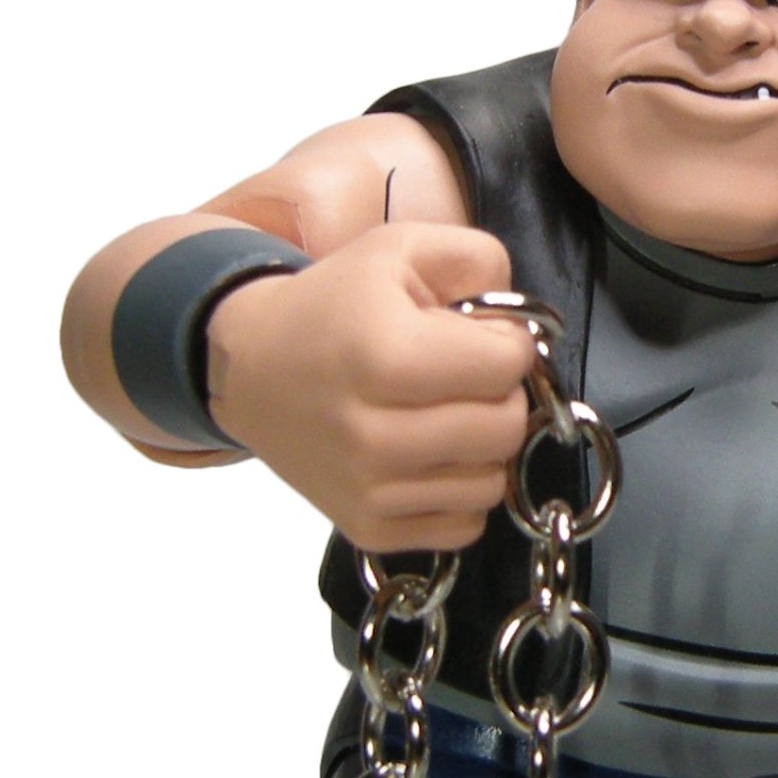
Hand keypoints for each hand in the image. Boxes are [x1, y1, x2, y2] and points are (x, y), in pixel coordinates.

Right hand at [204, 220, 536, 551]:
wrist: (250, 369)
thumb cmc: (334, 304)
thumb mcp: (401, 248)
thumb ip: (479, 260)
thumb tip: (527, 326)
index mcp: (383, 355)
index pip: (506, 365)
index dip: (508, 344)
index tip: (476, 336)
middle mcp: (373, 434)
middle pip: (505, 429)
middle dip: (501, 396)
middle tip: (465, 378)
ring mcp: (369, 491)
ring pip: (491, 484)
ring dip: (484, 448)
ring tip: (446, 415)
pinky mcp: (369, 529)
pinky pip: (465, 526)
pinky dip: (460, 491)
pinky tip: (431, 456)